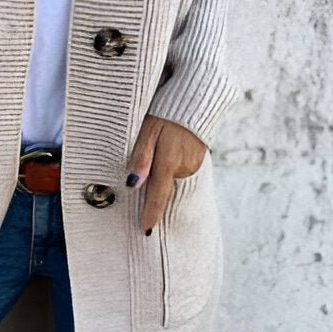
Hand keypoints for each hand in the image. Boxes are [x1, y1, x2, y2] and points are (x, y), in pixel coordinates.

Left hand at [125, 116, 207, 233]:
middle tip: (148, 164)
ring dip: (162, 169)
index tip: (146, 231)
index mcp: (168, 163)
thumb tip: (133, 184)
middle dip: (153, 183)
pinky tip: (170, 148)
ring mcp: (193, 165)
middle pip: (162, 186)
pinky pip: (180, 169)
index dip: (151, 215)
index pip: (157, 197)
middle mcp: (183, 168)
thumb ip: (141, 158)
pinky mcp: (199, 160)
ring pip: (171, 177)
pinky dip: (172, 164)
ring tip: (160, 148)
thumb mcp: (147, 132)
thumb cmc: (166, 113)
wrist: (196, 100)